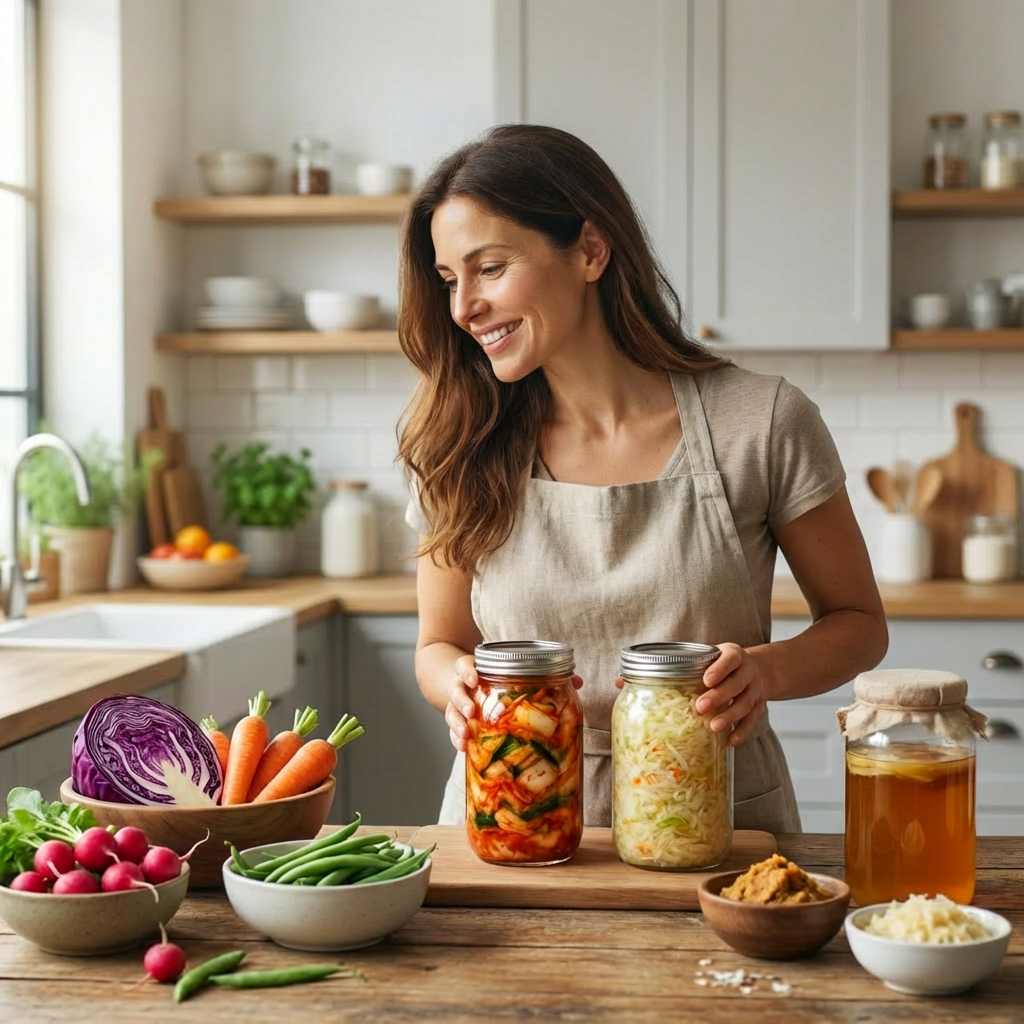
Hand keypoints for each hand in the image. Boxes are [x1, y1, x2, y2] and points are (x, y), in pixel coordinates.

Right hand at [445, 666, 585, 752]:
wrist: (466, 683)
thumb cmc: (496, 679)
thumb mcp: (512, 673)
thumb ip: (542, 676)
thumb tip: (576, 681)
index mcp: (475, 670)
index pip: (465, 665)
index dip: (467, 671)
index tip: (475, 678)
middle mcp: (463, 686)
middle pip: (456, 690)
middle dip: (462, 701)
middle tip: (471, 711)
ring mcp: (457, 704)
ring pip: (451, 712)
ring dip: (457, 723)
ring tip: (466, 735)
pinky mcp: (457, 722)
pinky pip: (452, 731)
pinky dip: (456, 739)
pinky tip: (463, 748)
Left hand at [696, 643, 767, 746]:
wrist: (760, 668)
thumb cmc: (728, 663)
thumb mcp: (717, 654)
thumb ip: (699, 662)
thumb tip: (666, 672)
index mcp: (736, 655)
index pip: (730, 660)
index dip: (719, 670)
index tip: (706, 680)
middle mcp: (748, 672)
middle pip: (736, 684)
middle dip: (719, 696)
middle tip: (701, 707)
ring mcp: (755, 689)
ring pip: (745, 703)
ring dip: (730, 716)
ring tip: (714, 727)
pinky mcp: (759, 705)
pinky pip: (752, 719)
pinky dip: (742, 731)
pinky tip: (731, 740)